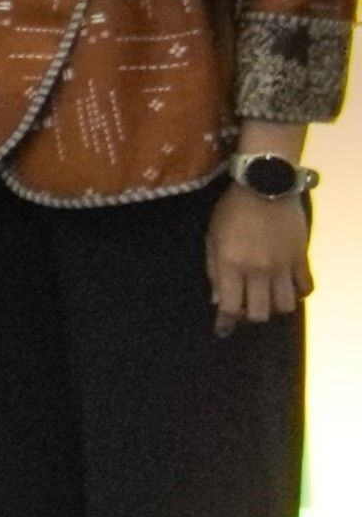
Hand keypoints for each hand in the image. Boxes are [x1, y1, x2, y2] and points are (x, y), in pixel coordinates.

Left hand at [210, 183, 312, 332]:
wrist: (265, 185)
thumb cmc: (231, 209)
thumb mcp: (212, 236)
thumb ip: (213, 269)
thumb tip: (218, 299)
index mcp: (231, 265)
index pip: (230, 307)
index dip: (226, 324)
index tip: (222, 331)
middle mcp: (258, 270)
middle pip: (260, 313)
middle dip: (250, 317)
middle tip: (245, 309)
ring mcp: (282, 265)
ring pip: (285, 305)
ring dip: (275, 307)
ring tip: (267, 298)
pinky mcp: (301, 257)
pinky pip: (306, 286)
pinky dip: (299, 293)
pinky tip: (290, 289)